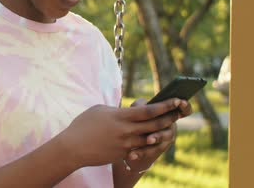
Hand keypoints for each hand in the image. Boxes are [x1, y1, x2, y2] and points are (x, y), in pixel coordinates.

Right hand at [59, 98, 181, 167]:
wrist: (73, 148)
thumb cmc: (83, 125)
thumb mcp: (99, 110)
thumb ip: (117, 110)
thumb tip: (126, 111)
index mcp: (121, 116)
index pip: (148, 110)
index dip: (165, 106)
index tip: (176, 100)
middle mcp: (126, 131)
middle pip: (154, 124)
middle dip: (169, 118)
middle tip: (180, 112)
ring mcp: (125, 144)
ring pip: (150, 138)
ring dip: (162, 132)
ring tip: (171, 126)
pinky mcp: (122, 154)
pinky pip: (139, 149)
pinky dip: (148, 144)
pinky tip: (154, 140)